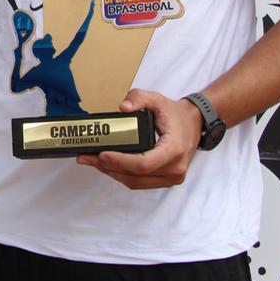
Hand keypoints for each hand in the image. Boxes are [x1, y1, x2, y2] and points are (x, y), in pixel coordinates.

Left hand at [75, 89, 201, 189]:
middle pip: (135, 176)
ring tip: (91, 160)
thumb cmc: (174, 114)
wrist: (193, 124)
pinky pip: (139, 182)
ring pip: (135, 182)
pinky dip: (121, 174)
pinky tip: (106, 164)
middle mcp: (174, 169)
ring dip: (111, 172)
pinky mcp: (164, 180)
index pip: (143, 164)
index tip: (101, 154)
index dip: (120, 161)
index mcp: (174, 150)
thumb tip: (122, 107)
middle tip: (86, 157)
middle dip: (108, 167)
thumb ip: (138, 98)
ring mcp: (171, 177)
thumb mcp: (157, 99)